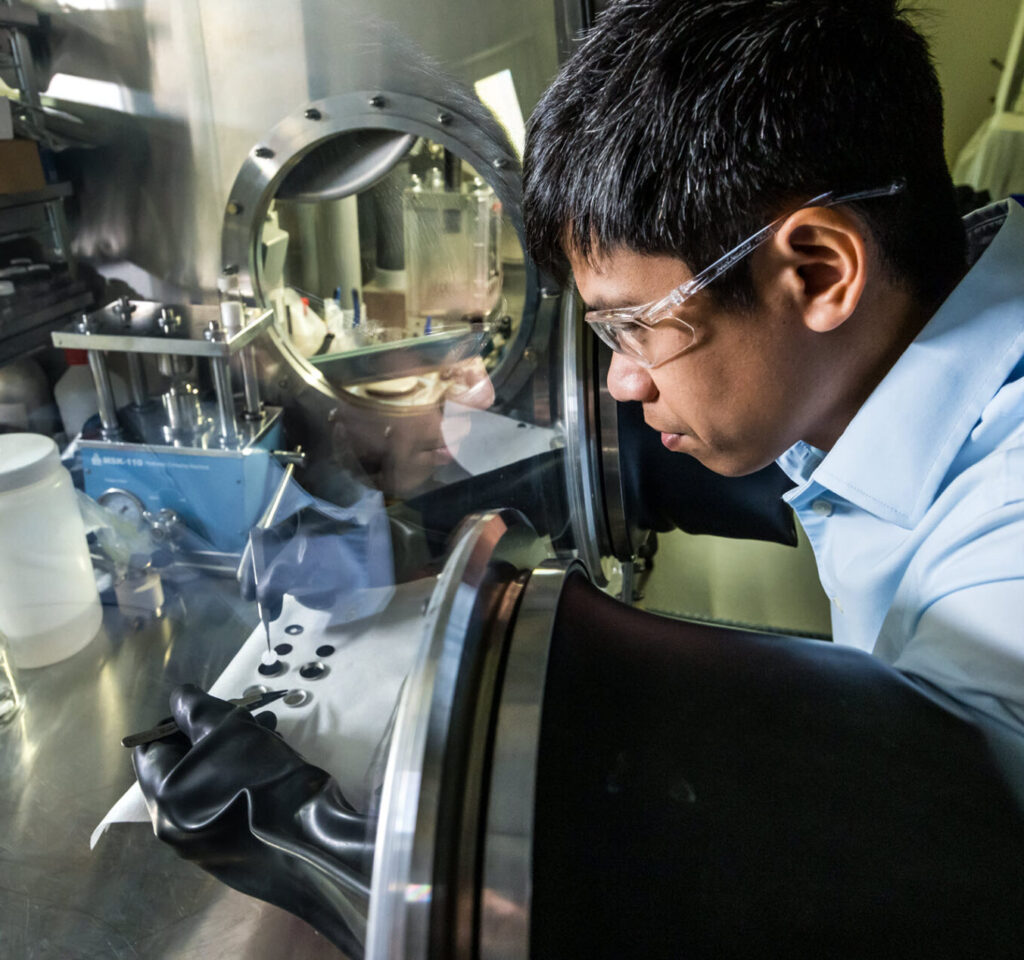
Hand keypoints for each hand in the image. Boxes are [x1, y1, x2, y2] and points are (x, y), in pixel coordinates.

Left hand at [133, 684, 374, 956]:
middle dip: (211, 737)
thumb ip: (196, 710)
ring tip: (268, 735)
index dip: (176, 721)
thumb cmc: (263, 779)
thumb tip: (178, 698)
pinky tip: (271, 766)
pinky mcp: (228, 856)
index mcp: (164, 796)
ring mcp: (199, 846)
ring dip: (230, 757)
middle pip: (180, 768)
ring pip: (205, 787)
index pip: (150, 747)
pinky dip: (238, 784)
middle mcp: (172, 826)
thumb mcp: (230, 730)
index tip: (211, 710)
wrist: (311, 843)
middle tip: (246, 719)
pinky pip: (222, 809)